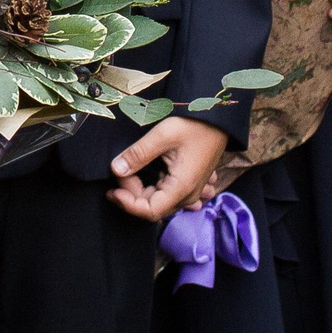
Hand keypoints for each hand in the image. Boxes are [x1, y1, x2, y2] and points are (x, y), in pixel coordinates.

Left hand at [110, 118, 227, 221]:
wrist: (218, 120)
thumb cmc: (194, 125)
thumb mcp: (163, 135)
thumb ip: (138, 154)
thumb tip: (115, 169)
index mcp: (182, 187)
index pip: (150, 212)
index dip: (128, 204)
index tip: (113, 189)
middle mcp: (188, 195)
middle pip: (153, 207)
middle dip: (132, 193)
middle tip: (121, 170)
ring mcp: (190, 191)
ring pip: (158, 200)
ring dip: (140, 189)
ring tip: (130, 170)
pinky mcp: (188, 183)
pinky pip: (165, 193)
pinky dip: (150, 186)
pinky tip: (142, 173)